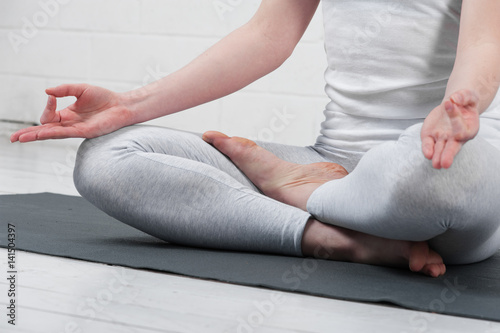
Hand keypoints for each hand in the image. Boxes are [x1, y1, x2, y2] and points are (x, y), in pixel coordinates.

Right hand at [10, 84, 131, 142]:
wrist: (121, 106)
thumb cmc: (104, 98)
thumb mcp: (81, 89)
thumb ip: (64, 90)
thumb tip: (47, 92)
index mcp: (68, 114)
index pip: (49, 114)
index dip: (47, 105)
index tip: (52, 95)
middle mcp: (69, 124)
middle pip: (45, 130)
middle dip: (29, 133)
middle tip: (13, 138)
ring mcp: (76, 129)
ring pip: (51, 134)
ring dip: (35, 135)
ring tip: (20, 139)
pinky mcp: (84, 132)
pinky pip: (64, 133)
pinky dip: (51, 133)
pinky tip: (40, 134)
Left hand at [421, 89, 479, 168]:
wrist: (453, 105)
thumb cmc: (464, 102)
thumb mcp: (468, 95)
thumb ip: (464, 96)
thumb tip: (454, 98)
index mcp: (469, 128)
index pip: (461, 128)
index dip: (455, 116)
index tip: (448, 103)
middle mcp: (456, 137)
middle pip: (453, 148)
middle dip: (448, 155)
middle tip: (445, 164)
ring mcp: (443, 138)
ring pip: (440, 149)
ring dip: (437, 156)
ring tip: (436, 165)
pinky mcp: (430, 136)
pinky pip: (428, 144)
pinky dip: (427, 149)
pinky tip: (427, 154)